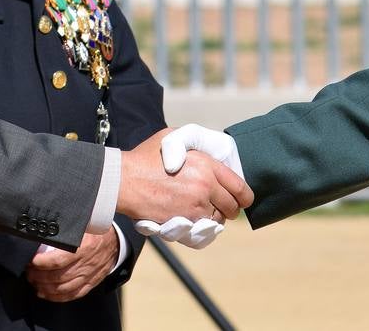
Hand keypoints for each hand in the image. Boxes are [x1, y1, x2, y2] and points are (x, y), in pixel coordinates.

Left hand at [24, 228, 118, 301]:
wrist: (115, 241)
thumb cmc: (95, 229)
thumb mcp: (83, 222)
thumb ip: (66, 223)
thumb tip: (45, 218)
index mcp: (83, 247)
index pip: (58, 260)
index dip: (41, 263)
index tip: (30, 260)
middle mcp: (86, 264)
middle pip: (58, 277)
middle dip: (39, 277)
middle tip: (28, 272)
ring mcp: (89, 275)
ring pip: (64, 288)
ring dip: (45, 288)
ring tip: (34, 282)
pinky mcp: (91, 283)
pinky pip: (73, 294)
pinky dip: (57, 297)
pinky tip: (45, 294)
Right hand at [116, 127, 252, 228]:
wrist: (124, 181)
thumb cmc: (146, 158)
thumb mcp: (173, 138)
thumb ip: (197, 144)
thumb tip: (213, 152)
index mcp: (206, 165)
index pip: (240, 187)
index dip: (245, 196)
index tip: (242, 200)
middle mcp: (205, 186)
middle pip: (232, 207)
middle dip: (230, 208)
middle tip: (222, 207)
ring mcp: (195, 207)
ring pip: (217, 220)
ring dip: (212, 217)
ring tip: (199, 209)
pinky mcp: (183, 223)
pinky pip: (202, 231)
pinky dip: (199, 227)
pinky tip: (189, 218)